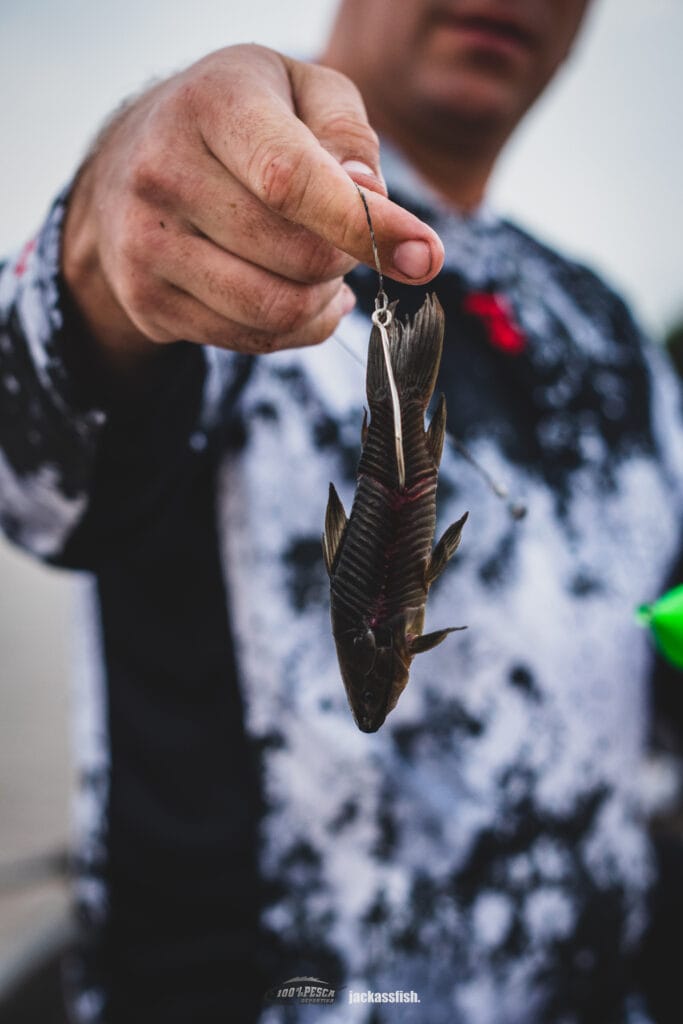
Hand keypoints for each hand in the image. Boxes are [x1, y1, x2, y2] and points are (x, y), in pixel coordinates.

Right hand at [62, 44, 443, 372]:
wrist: (133, 161)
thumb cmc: (241, 120)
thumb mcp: (301, 90)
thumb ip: (348, 133)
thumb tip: (373, 200)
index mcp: (211, 106)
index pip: (292, 181)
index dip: (364, 226)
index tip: (426, 258)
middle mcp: (163, 174)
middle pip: (297, 258)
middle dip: (346, 257)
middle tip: (343, 235)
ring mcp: (146, 245)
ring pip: (276, 311)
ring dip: (323, 298)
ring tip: (321, 265)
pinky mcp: (148, 301)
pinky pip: (253, 341)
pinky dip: (298, 327)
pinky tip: (297, 293)